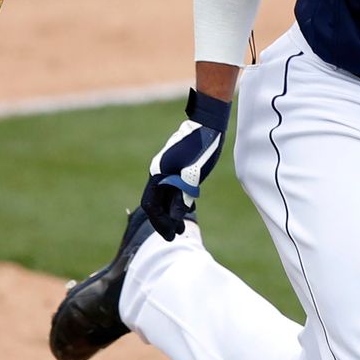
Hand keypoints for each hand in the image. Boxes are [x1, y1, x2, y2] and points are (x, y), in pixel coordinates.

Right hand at [141, 89, 231, 239]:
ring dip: (171, 213)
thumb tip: (175, 217)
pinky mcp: (176, 167)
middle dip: (165, 221)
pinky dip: (177, 201)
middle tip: (177, 235)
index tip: (170, 235)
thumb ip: (182, 195)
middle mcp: (159, 172)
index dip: (159, 223)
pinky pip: (172, 189)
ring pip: (164, 196)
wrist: (208, 123)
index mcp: (158, 173)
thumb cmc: (201, 146)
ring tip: (182, 227)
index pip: (151, 205)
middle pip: (156, 203)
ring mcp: (167, 169)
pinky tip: (187, 208)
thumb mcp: (193, 174)